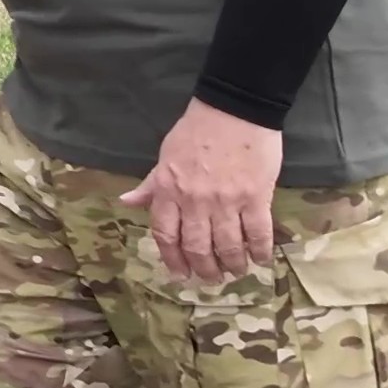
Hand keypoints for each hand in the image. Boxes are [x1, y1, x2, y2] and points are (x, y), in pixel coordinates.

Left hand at [117, 101, 283, 282]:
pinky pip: (259, 233)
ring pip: (228, 246)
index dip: (173, 260)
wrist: (235, 108)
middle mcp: (195, 201)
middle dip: (205, 270)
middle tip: (213, 279)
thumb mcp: (165, 156)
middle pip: (198, 248)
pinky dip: (260, 251)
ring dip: (233, 265)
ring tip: (236, 271)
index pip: (166, 235)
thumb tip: (126, 202)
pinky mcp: (257, 197)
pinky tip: (261, 259)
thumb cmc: (196, 131)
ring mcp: (227, 201)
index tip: (180, 275)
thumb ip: (150, 185)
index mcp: (169, 190)